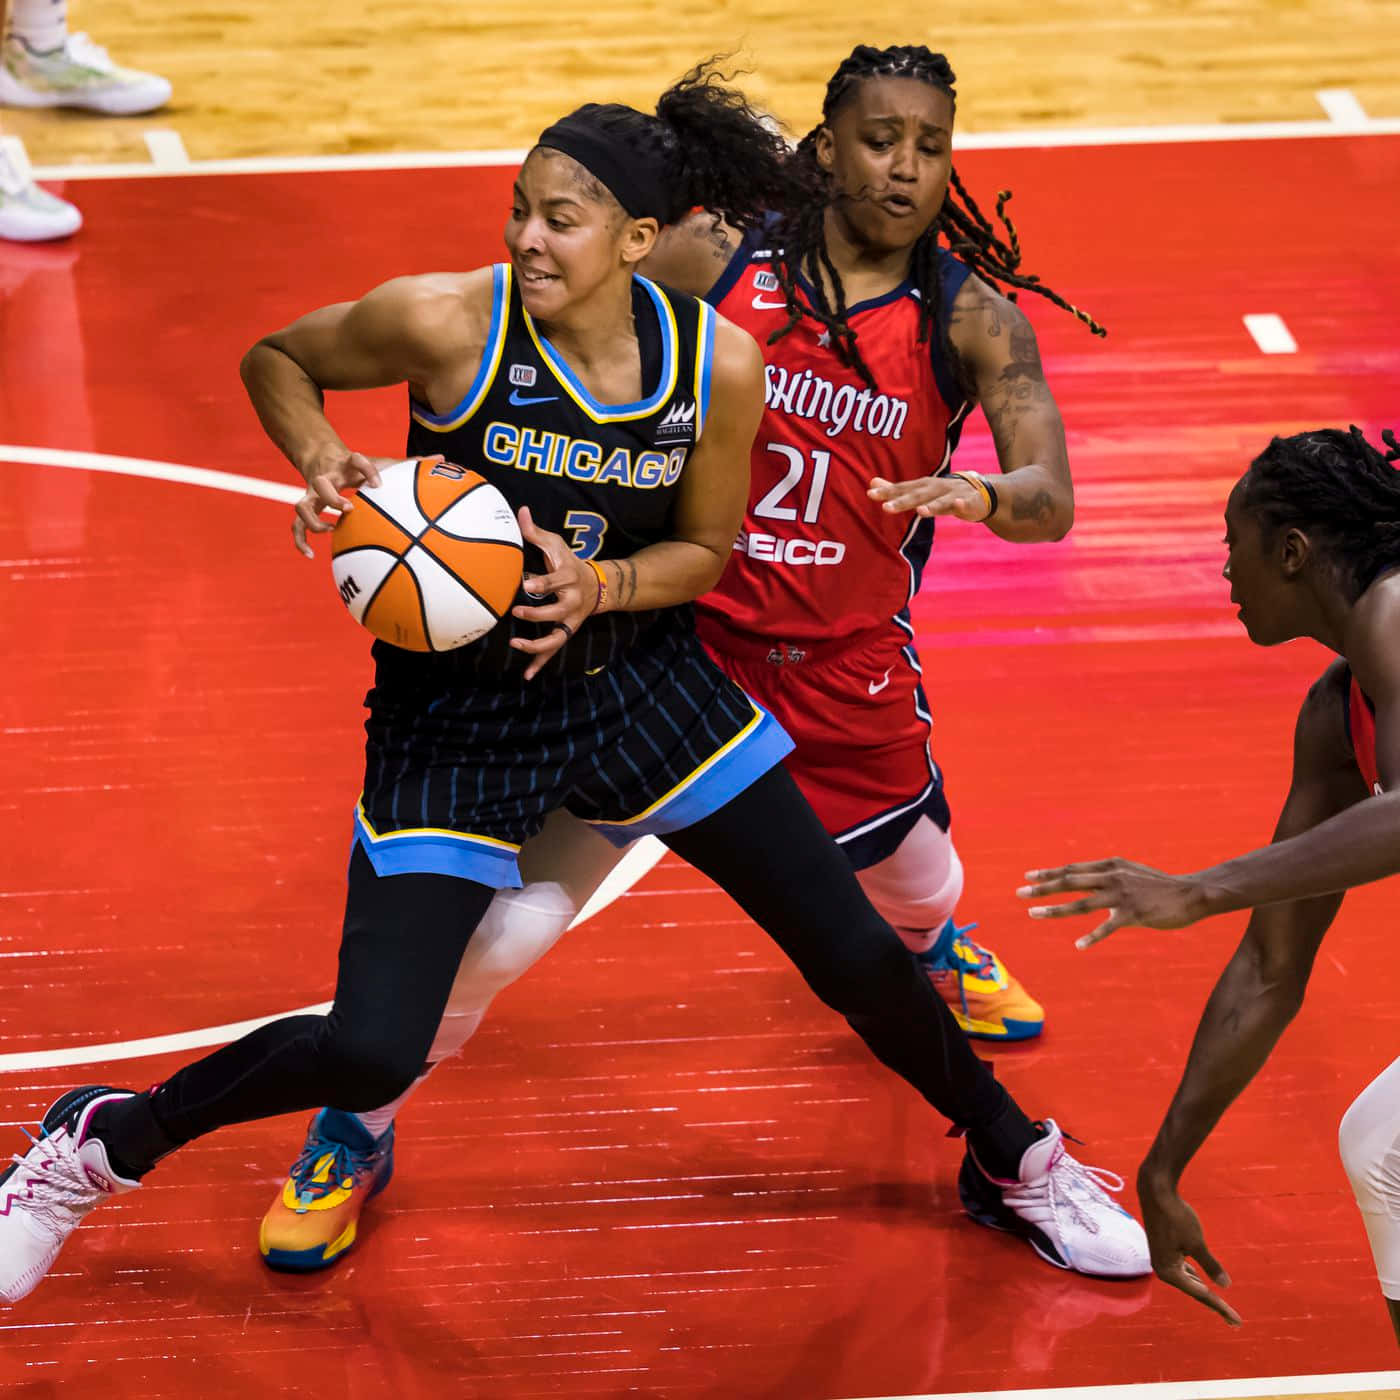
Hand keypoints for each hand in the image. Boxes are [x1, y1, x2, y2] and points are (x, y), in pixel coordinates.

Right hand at [291, 446, 398, 557]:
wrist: (322, 456)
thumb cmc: (357, 465)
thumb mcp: (380, 462)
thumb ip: (407, 464)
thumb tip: (440, 460)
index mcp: (347, 464)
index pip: (356, 460)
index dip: (367, 471)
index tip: (379, 485)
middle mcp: (326, 477)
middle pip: (321, 483)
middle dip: (333, 498)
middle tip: (350, 509)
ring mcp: (313, 492)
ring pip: (302, 506)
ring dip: (314, 521)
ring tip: (331, 530)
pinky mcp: (307, 506)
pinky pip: (297, 525)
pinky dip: (300, 540)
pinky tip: (311, 555)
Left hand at [509, 506, 599, 680]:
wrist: (599, 586)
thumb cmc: (569, 562)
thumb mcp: (556, 545)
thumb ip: (536, 532)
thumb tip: (520, 511)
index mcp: (568, 578)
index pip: (556, 581)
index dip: (542, 584)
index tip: (526, 585)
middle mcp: (572, 602)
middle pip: (555, 612)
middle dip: (536, 614)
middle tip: (516, 611)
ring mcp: (569, 621)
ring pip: (555, 637)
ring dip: (536, 644)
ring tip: (515, 644)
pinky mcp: (565, 632)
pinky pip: (552, 650)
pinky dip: (539, 664)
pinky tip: (526, 676)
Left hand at [867, 473, 989, 520]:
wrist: (979, 492)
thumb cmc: (942, 493)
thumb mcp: (919, 490)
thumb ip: (896, 489)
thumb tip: (871, 483)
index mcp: (922, 486)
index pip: (901, 489)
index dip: (886, 492)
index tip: (870, 494)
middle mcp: (935, 488)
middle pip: (917, 496)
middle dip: (902, 501)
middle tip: (885, 508)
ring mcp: (952, 494)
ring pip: (940, 502)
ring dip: (931, 506)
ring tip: (920, 511)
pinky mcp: (968, 502)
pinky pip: (964, 504)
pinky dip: (961, 505)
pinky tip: (958, 506)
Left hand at [1017, 858, 1203, 947]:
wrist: (1192, 893)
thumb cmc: (1160, 885)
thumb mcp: (1130, 872)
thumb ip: (1109, 875)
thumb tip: (1088, 878)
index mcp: (1110, 866)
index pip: (1073, 869)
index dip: (1049, 873)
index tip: (1028, 877)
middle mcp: (1112, 877)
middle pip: (1070, 882)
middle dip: (1043, 888)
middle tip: (1019, 893)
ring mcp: (1122, 895)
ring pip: (1081, 903)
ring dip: (1055, 910)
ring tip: (1033, 914)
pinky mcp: (1134, 913)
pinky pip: (1108, 926)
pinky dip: (1092, 936)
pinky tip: (1079, 945)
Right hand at [1137, 1172, 1241, 1326]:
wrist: (1156, 1192)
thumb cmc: (1176, 1217)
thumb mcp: (1197, 1242)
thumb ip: (1211, 1265)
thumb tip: (1226, 1286)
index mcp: (1168, 1272)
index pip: (1200, 1294)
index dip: (1221, 1307)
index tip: (1237, 1321)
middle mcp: (1163, 1270)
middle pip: (1193, 1290)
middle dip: (1213, 1302)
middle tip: (1233, 1319)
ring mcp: (1162, 1259)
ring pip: (1187, 1280)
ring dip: (1203, 1290)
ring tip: (1219, 1304)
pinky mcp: (1163, 1250)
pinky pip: (1182, 1270)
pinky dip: (1194, 1276)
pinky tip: (1200, 1279)